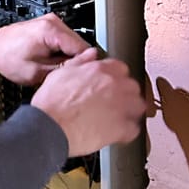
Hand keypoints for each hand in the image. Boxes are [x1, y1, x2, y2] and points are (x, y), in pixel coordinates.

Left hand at [0, 13, 89, 86]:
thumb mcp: (37, 71)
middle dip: (76, 61)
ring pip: (75, 43)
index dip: (84, 65)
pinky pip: (66, 40)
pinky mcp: (50, 25)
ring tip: (56, 68)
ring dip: (70, 57)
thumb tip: (87, 64)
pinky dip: (63, 52)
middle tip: (64, 75)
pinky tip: (53, 61)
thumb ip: (64, 67)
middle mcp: (54, 22)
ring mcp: (52, 21)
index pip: (83, 48)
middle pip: (80, 44)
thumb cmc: (8, 58)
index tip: (79, 77)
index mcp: (51, 31)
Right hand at [30, 48, 145, 154]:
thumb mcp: (61, 73)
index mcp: (101, 70)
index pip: (121, 68)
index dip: (114, 77)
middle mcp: (115, 85)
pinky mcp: (122, 128)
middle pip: (132, 86)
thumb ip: (80, 62)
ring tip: (118, 118)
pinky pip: (134, 129)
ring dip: (130, 111)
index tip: (110, 83)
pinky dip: (128, 132)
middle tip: (113, 102)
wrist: (49, 126)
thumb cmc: (52, 103)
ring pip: (138, 106)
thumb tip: (90, 55)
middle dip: (125, 94)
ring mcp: (121, 107)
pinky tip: (118, 133)